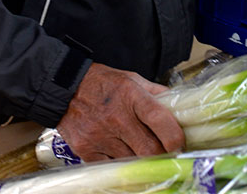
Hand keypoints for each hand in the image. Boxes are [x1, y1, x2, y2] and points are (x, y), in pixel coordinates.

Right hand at [57, 62, 184, 160]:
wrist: (66, 88)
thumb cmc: (103, 83)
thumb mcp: (131, 79)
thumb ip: (155, 93)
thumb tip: (178, 106)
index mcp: (131, 95)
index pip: (159, 120)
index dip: (174, 136)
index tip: (180, 144)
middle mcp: (117, 117)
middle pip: (149, 149)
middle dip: (161, 155)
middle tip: (165, 153)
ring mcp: (101, 136)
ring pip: (133, 162)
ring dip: (141, 161)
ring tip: (142, 152)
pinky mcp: (87, 150)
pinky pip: (112, 168)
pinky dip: (122, 166)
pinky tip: (124, 155)